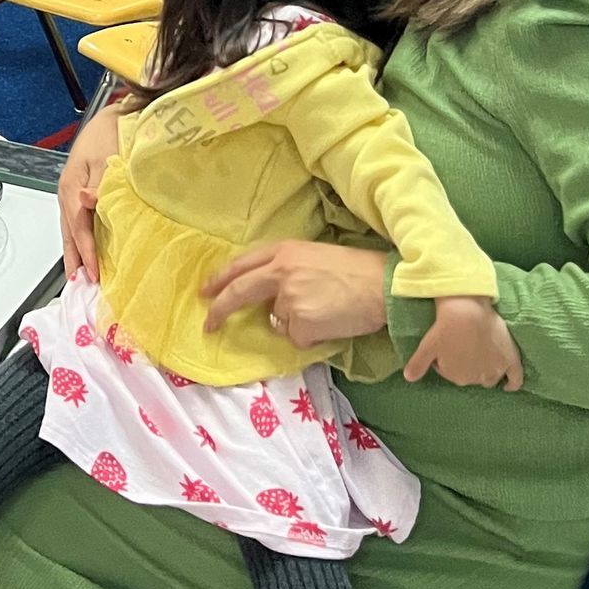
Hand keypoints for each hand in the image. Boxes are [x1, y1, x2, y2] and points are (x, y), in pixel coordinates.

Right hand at [58, 105, 121, 279]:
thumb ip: (98, 183)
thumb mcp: (106, 157)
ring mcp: (74, 192)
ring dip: (76, 251)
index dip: (86, 253)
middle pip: (68, 232)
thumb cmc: (111, 132)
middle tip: (79, 287)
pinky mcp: (83, 191)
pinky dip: (82, 239)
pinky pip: (79, 221)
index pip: (78, 228)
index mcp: (71, 186)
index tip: (94, 275)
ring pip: (72, 229)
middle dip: (73, 260)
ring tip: (80, 275)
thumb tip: (86, 204)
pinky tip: (88, 249)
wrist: (115, 114)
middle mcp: (69, 192)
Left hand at [202, 240, 389, 347]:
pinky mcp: (300, 323)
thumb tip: (268, 296)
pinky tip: (331, 322)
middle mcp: (280, 272)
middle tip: (209, 324)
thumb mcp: (313, 256)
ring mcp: (288, 298)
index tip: (205, 291)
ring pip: (278, 321)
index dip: (220, 278)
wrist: (383, 286)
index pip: (241, 264)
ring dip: (296, 323)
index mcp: (283, 251)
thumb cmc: (355, 270)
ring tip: (327, 310)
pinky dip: (310, 336)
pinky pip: (296, 337)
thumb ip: (285, 269)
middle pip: (239, 291)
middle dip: (220, 309)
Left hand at [404, 294, 523, 391]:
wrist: (468, 310)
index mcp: (458, 377)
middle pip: (473, 376)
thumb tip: (408, 378)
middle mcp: (478, 378)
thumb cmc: (445, 328)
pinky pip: (516, 378)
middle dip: (468, 366)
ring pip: (491, 378)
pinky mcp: (510, 359)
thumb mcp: (427, 347)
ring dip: (486, 373)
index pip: (454, 374)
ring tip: (482, 361)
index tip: (448, 348)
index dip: (450, 361)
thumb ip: (418, 364)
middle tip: (464, 348)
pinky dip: (513, 383)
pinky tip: (509, 386)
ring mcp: (496, 370)